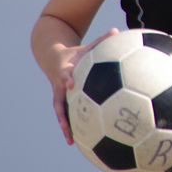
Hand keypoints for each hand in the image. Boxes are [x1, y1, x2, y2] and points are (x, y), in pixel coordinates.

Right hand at [52, 27, 118, 144]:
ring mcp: (59, 96)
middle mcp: (59, 86)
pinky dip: (71, 127)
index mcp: (65, 71)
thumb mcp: (86, 47)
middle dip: (61, 113)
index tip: (71, 83)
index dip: (66, 78)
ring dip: (64, 126)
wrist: (53, 59)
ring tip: (71, 140)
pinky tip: (80, 141)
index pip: (64, 75)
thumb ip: (101, 40)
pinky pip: (66, 115)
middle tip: (66, 124)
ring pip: (60, 113)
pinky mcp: (62, 102)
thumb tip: (117, 31)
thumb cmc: (75, 54)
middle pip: (58, 101)